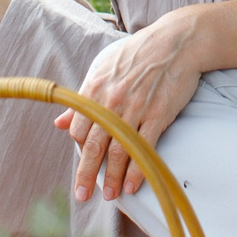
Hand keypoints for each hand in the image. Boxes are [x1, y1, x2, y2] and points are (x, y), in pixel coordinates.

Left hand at [57, 12, 205, 201]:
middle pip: (94, 145)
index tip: (84, 165)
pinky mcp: (158, 114)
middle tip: (83, 195)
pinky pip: (144, 147)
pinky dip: (137, 169)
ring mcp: (135, 108)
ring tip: (110, 195)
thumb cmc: (139, 53)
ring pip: (118, 150)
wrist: (177, 41)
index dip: (80, 149)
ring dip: (112, 177)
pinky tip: (132, 185)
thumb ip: (83, 98)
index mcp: (95, 88)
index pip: (79, 128)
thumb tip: (60, 123)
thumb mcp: (104, 68)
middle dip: (86, 174)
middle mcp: (111, 100)